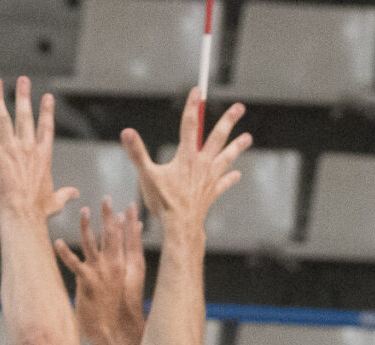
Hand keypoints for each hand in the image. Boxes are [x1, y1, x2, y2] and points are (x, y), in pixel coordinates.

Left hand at [0, 76, 79, 228]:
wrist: (23, 215)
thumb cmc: (38, 211)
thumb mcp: (55, 200)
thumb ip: (65, 194)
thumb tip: (77, 193)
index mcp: (42, 155)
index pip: (45, 128)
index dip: (46, 111)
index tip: (47, 97)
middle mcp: (27, 147)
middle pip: (25, 115)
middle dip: (24, 96)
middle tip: (23, 80)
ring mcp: (10, 150)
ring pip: (3, 118)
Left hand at [57, 200, 145, 344]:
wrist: (115, 329)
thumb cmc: (121, 308)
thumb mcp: (132, 283)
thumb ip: (132, 260)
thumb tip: (132, 244)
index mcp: (128, 265)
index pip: (129, 237)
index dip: (128, 221)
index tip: (125, 206)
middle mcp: (115, 265)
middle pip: (112, 235)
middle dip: (109, 216)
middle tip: (107, 199)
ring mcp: (101, 272)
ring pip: (93, 243)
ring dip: (87, 226)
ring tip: (84, 211)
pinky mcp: (87, 281)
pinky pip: (74, 263)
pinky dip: (65, 253)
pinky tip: (57, 243)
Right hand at [122, 87, 250, 235]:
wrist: (182, 224)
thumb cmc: (165, 201)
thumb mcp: (147, 176)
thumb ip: (137, 152)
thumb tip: (126, 132)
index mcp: (187, 156)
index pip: (190, 124)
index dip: (192, 105)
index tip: (198, 90)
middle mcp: (202, 163)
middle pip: (218, 137)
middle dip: (228, 121)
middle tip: (239, 108)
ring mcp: (209, 178)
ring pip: (226, 157)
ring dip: (237, 147)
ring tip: (247, 138)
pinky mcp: (212, 192)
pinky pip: (223, 183)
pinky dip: (230, 178)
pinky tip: (237, 174)